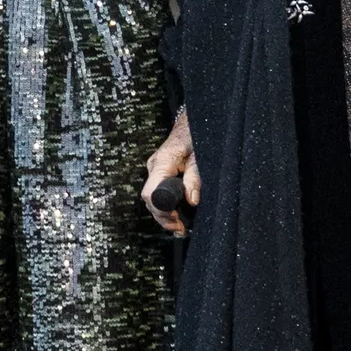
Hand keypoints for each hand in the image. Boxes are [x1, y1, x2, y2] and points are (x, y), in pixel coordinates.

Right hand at [142, 110, 199, 234]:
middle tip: (180, 229)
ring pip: (153, 197)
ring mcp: (156, 168)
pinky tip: (176, 215)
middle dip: (163, 216)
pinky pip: (158, 191)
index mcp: (163, 162)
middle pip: (150, 199)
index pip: (151, 192)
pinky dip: (166, 204)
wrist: (193, 121)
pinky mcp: (160, 171)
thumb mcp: (200, 157)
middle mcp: (155, 166)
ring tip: (179, 226)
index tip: (176, 220)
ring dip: (164, 213)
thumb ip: (194, 178)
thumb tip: (192, 200)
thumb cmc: (197, 135)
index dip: (161, 210)